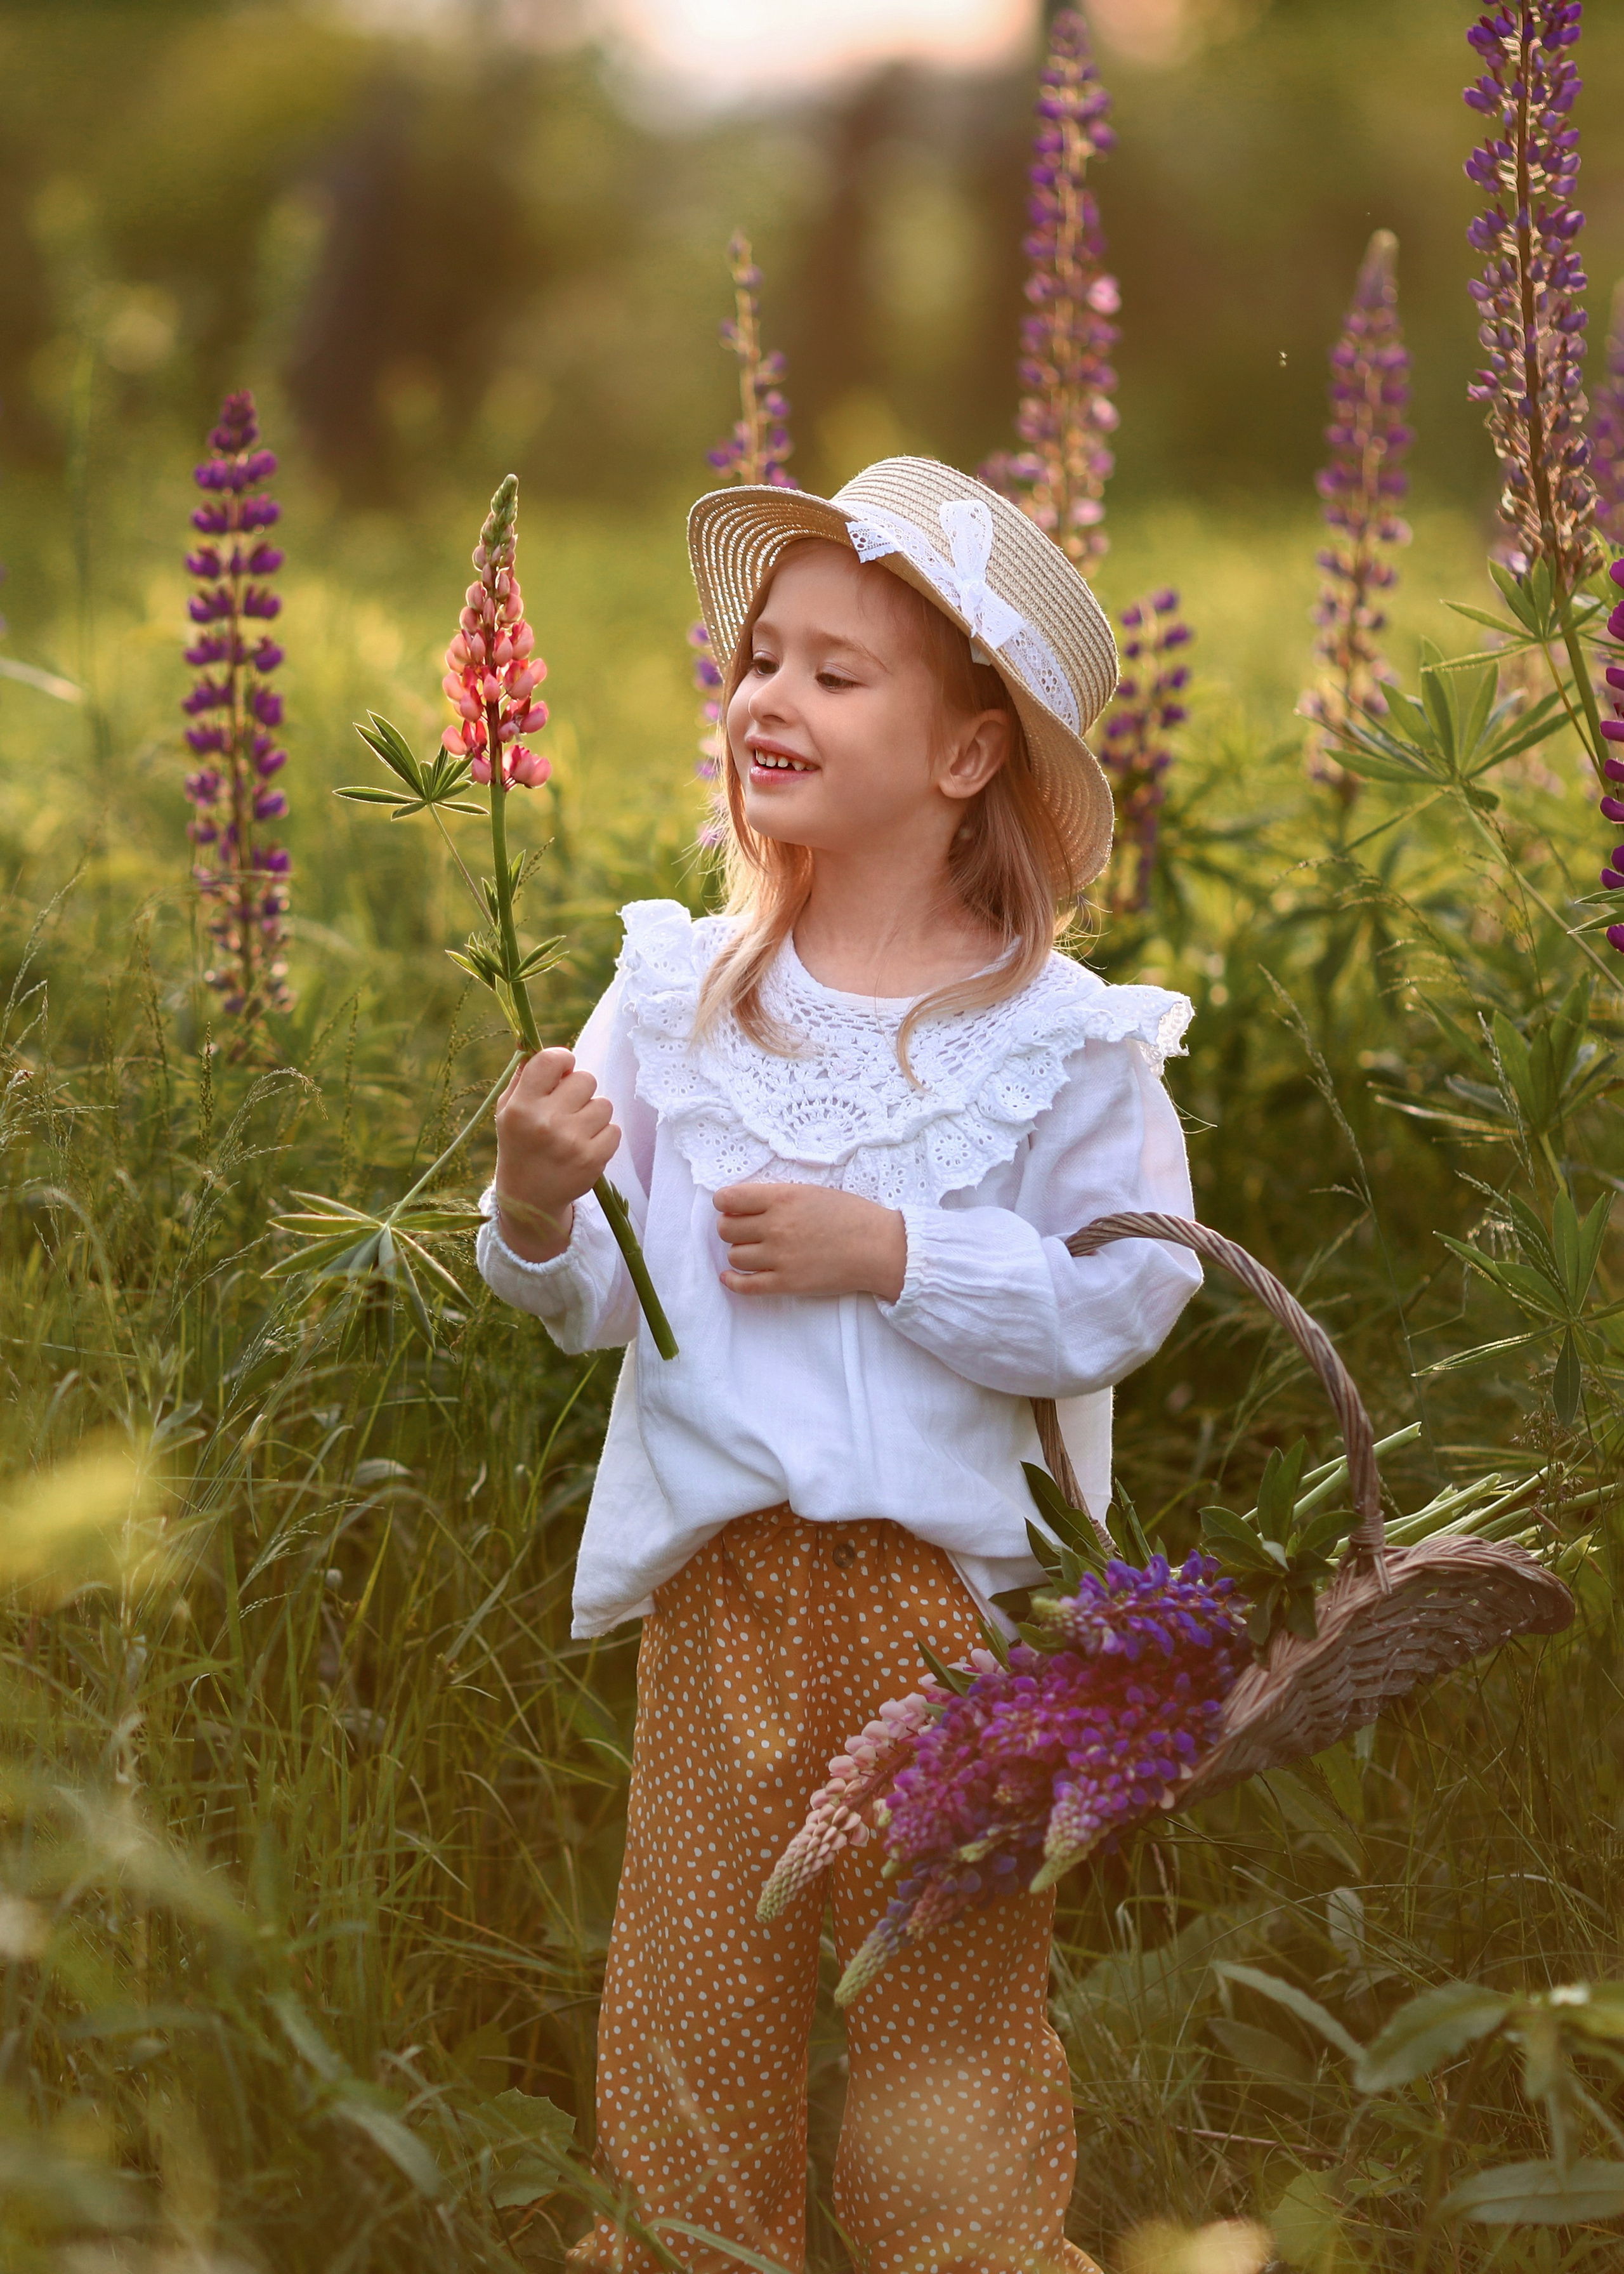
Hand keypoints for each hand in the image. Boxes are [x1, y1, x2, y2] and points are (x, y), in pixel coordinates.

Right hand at [492, 1048, 618, 1262]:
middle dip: (578, 1090)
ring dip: (593, 1113)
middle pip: (585, 1078)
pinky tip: (585, 1146)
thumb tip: (533, 1043)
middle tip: (565, 1109)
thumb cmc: (520, 1144)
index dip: (562, 1060)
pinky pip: (614, 1129)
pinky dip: (603, 1135)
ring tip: (574, 1130)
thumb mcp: (507, 1110)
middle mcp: (546, 1122)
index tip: (562, 1070)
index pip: (551, 1060)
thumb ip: (523, 1077)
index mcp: (521, 1107)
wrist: (529, 1200)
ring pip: (603, 1103)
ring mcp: (571, 1142)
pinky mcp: (593, 1159)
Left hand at [714, 1182, 906, 1301]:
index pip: (729, 1199)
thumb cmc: (851, 1215)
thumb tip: (744, 1204)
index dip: (724, 1203)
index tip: (728, 1207)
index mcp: (782, 1198)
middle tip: (743, 1230)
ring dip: (739, 1253)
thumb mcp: (812, 1192)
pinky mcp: (786, 1283)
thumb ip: (778, 1196)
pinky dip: (732, 1282)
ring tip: (753, 1251)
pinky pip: (746, 1286)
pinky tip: (730, 1277)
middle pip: (726, 1229)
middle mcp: (776, 1226)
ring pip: (734, 1256)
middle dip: (730, 1228)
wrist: (879, 1247)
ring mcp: (779, 1257)